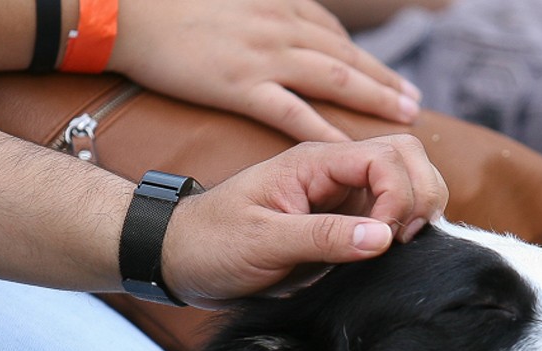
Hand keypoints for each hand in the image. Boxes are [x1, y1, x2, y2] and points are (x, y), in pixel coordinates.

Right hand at [109, 0, 422, 143]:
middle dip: (383, 78)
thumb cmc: (169, 11)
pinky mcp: (241, 83)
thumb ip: (258, 19)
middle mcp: (279, 26)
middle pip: (346, 55)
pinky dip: (326, 127)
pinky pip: (294, 110)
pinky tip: (349, 145)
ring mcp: (263, 55)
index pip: (332, 34)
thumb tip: (274, 36)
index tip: (386, 78)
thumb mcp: (228, 6)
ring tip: (402, 118)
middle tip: (413, 102)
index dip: (363, 58)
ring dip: (373, 97)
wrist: (129, 12)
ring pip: (334, 78)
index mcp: (276, 7)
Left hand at [160, 135, 447, 306]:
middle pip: (408, 157)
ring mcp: (342, 198)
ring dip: (417, 212)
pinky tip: (392, 257)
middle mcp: (335, 173)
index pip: (386, 156)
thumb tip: (383, 237)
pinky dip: (404, 231)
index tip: (385, 239)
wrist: (183, 262)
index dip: (399, 195)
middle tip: (404, 241)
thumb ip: (323, 238)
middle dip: (421, 194)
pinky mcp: (343, 224)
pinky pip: (391, 216)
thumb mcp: (263, 242)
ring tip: (400, 249)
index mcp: (314, 163)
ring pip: (407, 184)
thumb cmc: (212, 244)